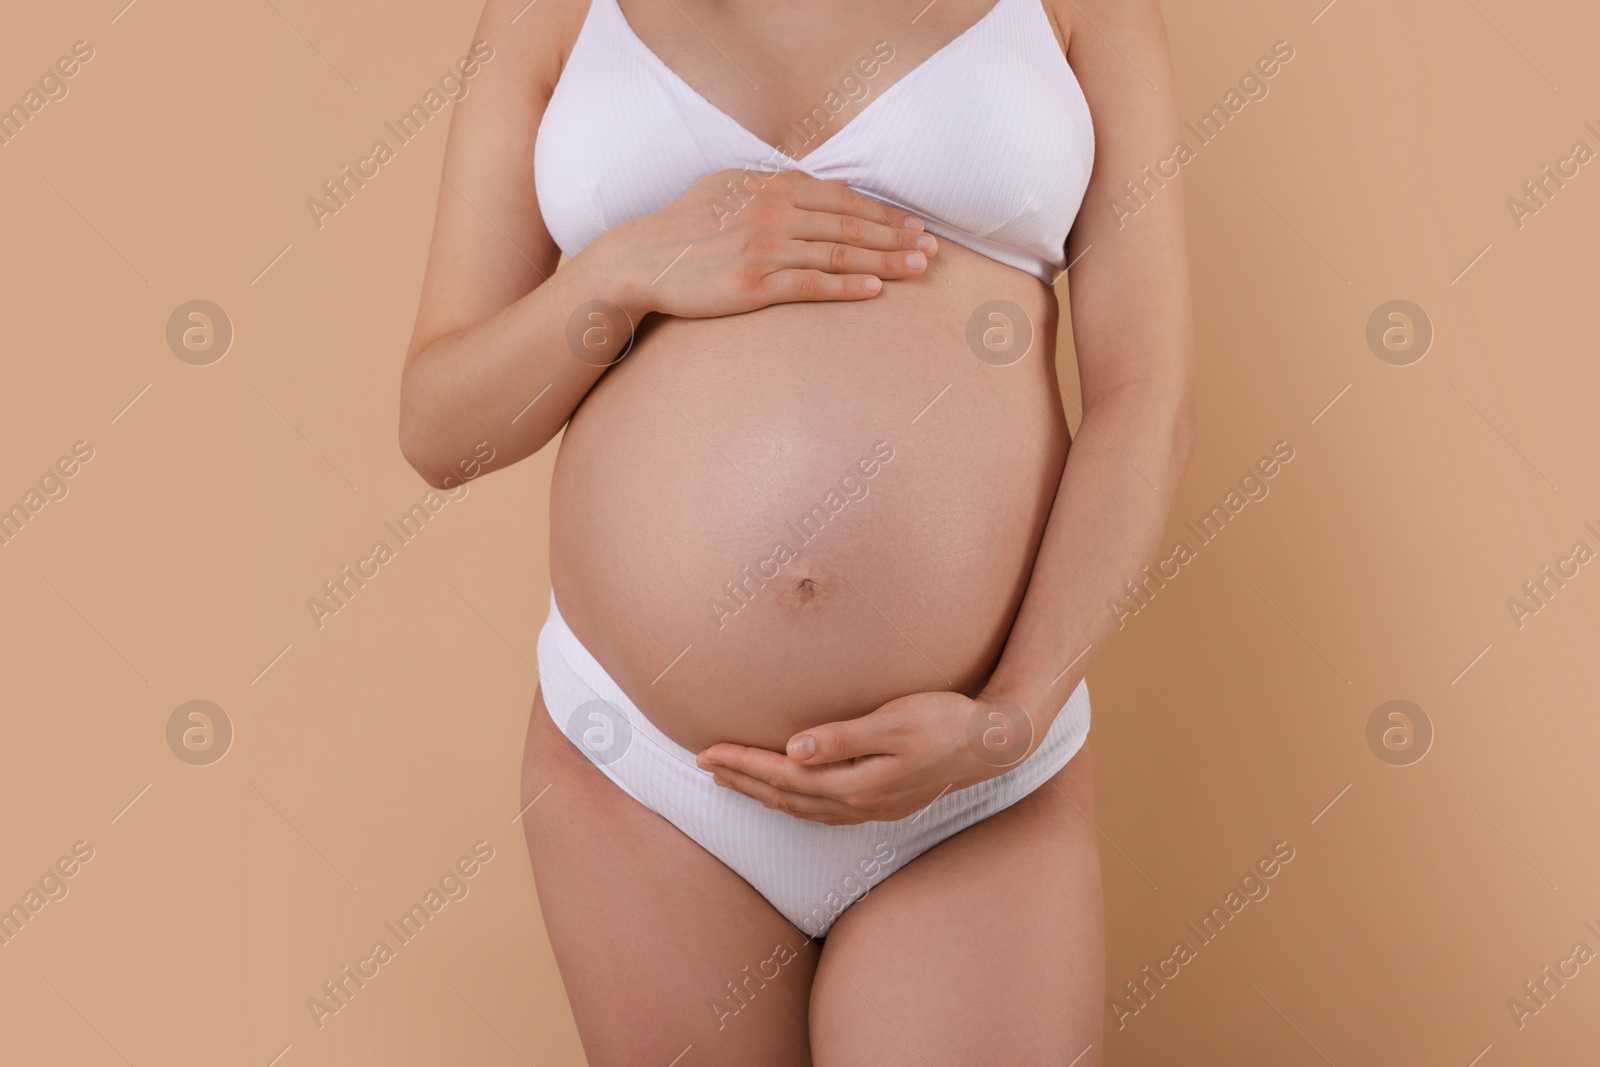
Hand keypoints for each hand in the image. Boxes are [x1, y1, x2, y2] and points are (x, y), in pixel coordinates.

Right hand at [592, 167, 938, 321]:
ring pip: (838, 253)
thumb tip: (819, 187)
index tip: (913, 224)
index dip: (883, 213)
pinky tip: (876, 289)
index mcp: (772, 187)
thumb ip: (776, 186)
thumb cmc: (687, 224)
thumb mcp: (731, 187)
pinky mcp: (752, 285)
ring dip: (885, 261)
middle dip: (897, 237)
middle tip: (932, 248)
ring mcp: (764, 249)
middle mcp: (773, 213)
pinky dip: (847, 285)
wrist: (642, 258)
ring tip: (919, 268)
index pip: (842, 199)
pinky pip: (811, 284)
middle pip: (849, 225)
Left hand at [695, 690, 1037, 824]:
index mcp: (857, 784)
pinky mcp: (882, 804)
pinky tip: (786, 796)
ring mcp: (871, 809)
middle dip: (741, 780)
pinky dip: (793, 804)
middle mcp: (859, 804)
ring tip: (731, 779)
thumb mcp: (895, 721)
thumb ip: (843, 738)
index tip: (706, 751)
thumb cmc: (946, 720)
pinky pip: (822, 812)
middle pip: (784, 797)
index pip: (783, 776)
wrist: (993, 743)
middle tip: (702, 764)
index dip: (742, 764)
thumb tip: (794, 751)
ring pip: (801, 809)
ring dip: (762, 795)